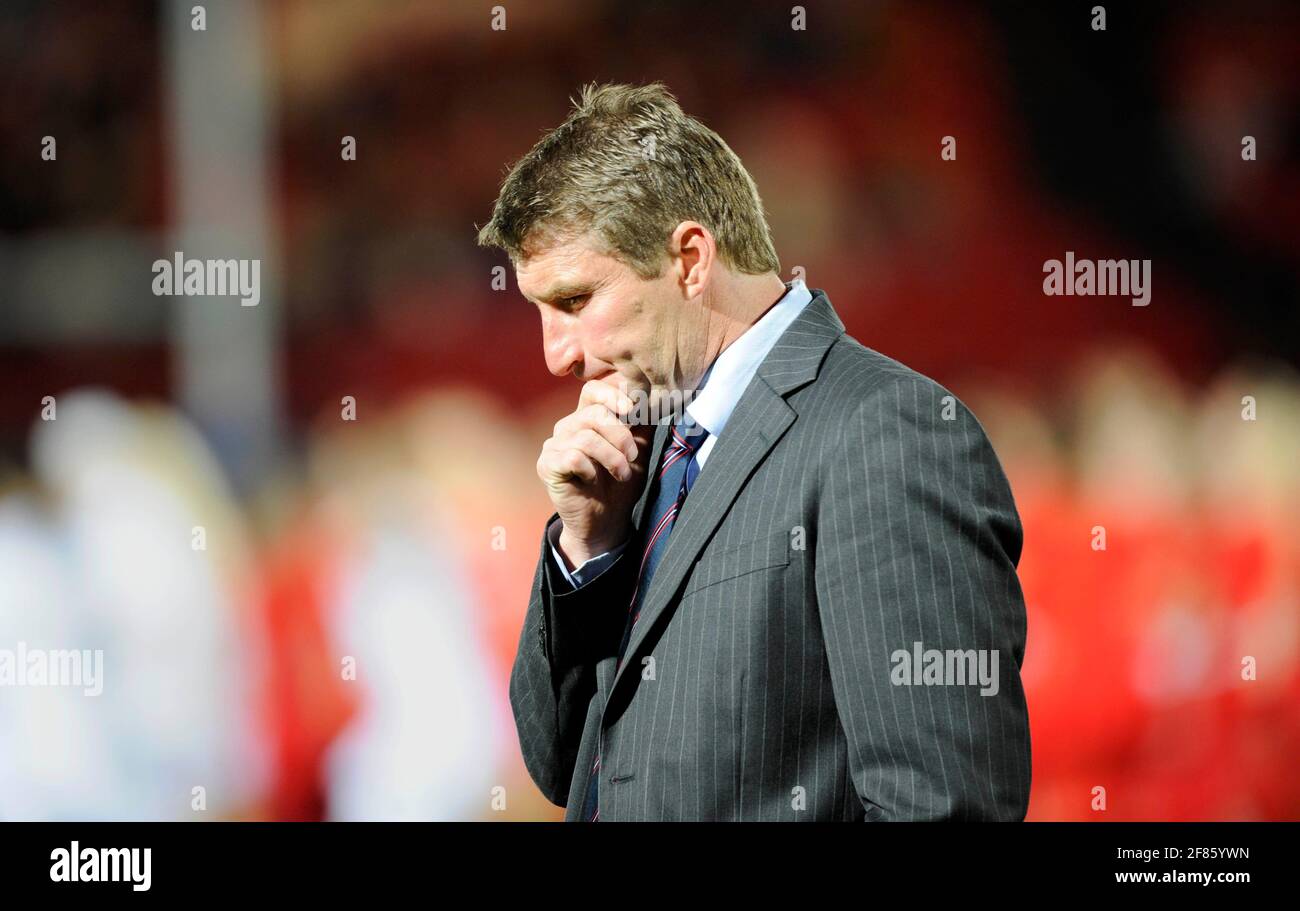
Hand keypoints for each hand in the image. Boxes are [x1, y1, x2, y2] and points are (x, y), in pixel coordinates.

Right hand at [537, 380, 654, 566]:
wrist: (606, 520)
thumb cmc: (620, 483)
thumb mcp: (638, 448)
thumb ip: (642, 421)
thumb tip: (651, 396)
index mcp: (586, 418)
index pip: (593, 390)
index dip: (613, 395)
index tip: (633, 411)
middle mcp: (567, 427)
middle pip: (595, 413)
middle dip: (621, 436)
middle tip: (632, 456)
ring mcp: (554, 446)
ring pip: (587, 437)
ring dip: (613, 458)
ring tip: (621, 473)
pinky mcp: (547, 466)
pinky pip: (572, 457)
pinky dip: (591, 469)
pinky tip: (593, 479)